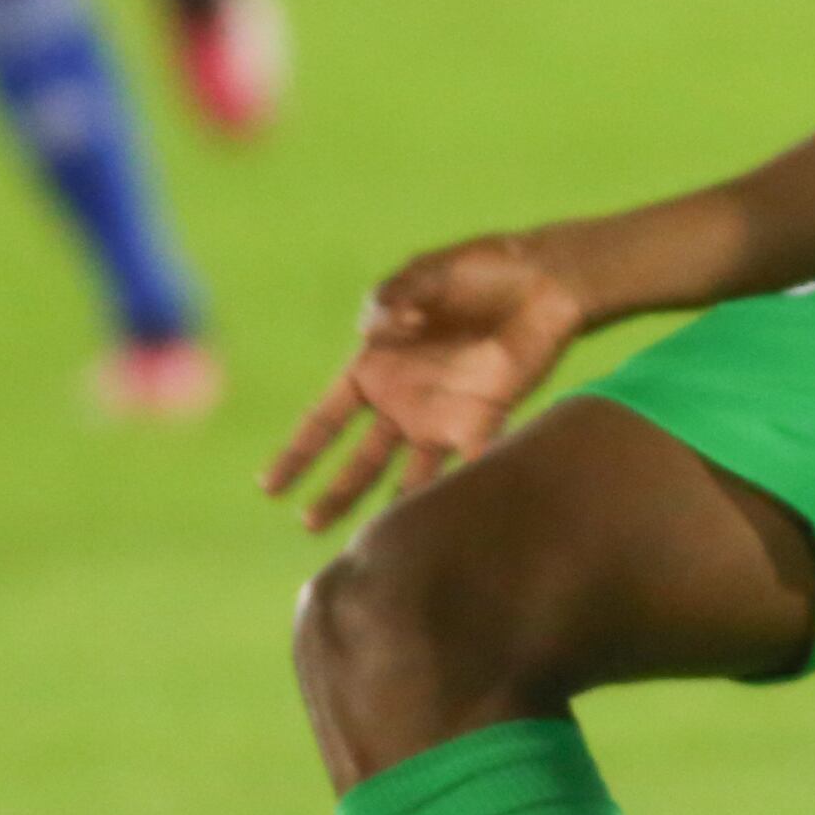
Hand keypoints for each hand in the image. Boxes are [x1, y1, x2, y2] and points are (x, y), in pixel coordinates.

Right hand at [264, 233, 589, 530]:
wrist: (544, 279)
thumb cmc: (478, 269)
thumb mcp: (428, 272)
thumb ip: (396, 294)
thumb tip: (383, 324)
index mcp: (374, 367)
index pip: (324, 419)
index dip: (297, 452)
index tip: (269, 486)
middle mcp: (402, 401)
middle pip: (362, 460)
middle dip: (337, 493)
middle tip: (311, 526)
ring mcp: (442, 415)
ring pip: (411, 475)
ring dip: (398, 507)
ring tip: (384, 544)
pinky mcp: (486, 418)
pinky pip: (470, 460)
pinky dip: (463, 488)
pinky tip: (452, 520)